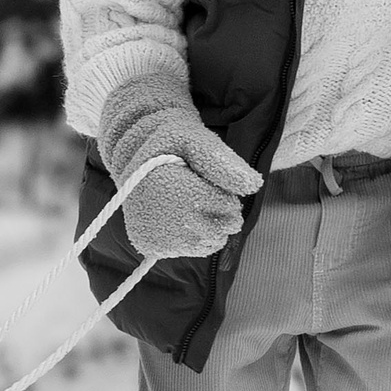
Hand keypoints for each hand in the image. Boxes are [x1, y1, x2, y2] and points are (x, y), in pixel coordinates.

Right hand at [96, 68, 263, 258]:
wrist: (135, 152)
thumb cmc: (172, 142)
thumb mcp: (196, 140)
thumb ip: (223, 162)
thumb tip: (255, 184)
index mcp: (168, 186)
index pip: (225, 206)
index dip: (227, 195)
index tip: (211, 181)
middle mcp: (157, 217)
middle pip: (217, 230)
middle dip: (224, 215)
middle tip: (208, 194)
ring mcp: (152, 234)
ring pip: (206, 244)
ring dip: (211, 228)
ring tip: (194, 205)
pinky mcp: (148, 245)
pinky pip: (189, 250)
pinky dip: (196, 238)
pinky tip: (184, 219)